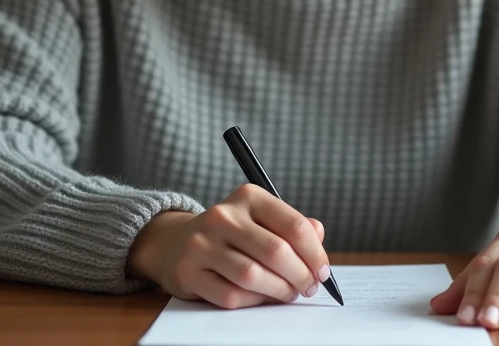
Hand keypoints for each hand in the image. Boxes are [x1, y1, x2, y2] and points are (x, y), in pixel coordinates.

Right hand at [126, 184, 329, 308]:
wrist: (175, 243)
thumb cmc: (231, 234)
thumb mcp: (261, 219)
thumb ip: (292, 226)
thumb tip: (319, 237)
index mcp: (248, 196)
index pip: (293, 225)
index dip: (315, 253)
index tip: (323, 271)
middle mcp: (223, 216)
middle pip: (276, 252)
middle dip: (301, 275)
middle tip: (309, 287)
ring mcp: (202, 244)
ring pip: (253, 276)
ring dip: (280, 291)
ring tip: (288, 293)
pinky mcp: (188, 272)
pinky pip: (231, 296)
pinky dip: (254, 301)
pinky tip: (261, 297)